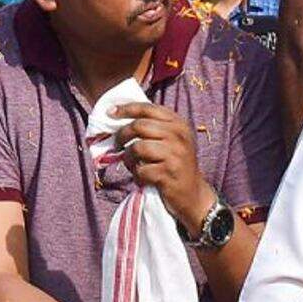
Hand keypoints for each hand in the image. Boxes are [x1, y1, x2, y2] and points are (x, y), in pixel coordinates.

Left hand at [114, 102, 215, 234]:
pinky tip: (143, 177)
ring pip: (138, 147)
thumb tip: (118, 117)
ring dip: (129, 158)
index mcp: (179, 124)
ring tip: (133, 164)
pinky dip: (137, 175)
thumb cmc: (175, 164)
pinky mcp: (169, 173)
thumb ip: (153, 127)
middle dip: (122, 135)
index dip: (126, 109)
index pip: (149, 108)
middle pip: (140, 126)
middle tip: (117, 145)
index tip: (110, 112)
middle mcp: (179, 136)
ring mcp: (175, 154)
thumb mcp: (172, 141)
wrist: (192, 193)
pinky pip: (141, 169)